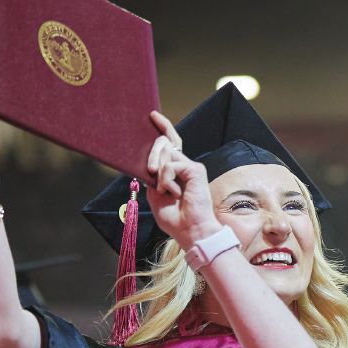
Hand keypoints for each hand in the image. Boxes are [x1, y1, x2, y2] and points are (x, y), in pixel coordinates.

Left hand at [145, 112, 221, 247]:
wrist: (190, 231)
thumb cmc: (175, 218)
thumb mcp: (155, 195)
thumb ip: (153, 177)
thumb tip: (152, 162)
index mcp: (176, 172)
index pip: (170, 144)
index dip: (163, 128)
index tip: (153, 115)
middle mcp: (184, 166)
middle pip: (165, 142)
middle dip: (152, 153)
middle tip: (151, 171)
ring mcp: (191, 167)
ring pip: (166, 152)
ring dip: (158, 171)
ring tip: (164, 190)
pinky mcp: (196, 170)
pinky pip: (171, 165)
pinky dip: (166, 179)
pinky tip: (173, 192)